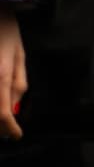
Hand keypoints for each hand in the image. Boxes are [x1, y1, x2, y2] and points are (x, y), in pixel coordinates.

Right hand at [0, 6, 26, 139]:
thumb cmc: (5, 31)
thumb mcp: (19, 56)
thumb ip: (18, 83)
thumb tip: (14, 108)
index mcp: (1, 75)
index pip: (1, 113)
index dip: (8, 128)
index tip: (15, 135)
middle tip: (7, 128)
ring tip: (2, 116)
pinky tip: (0, 98)